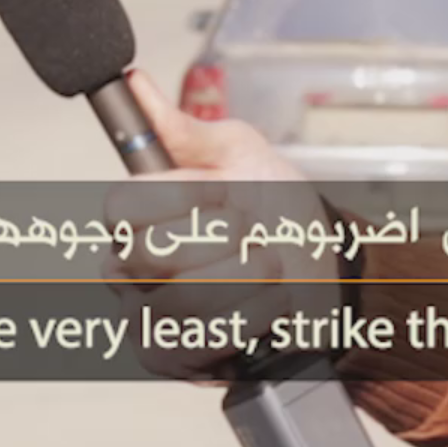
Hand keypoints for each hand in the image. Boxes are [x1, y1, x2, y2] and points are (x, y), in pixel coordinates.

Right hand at [99, 69, 339, 383]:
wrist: (328, 269)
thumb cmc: (276, 210)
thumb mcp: (240, 155)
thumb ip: (185, 128)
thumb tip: (135, 84)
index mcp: (137, 217)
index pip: (119, 208)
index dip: (176, 198)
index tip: (222, 190)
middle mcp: (130, 270)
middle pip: (146, 255)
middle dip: (219, 238)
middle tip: (251, 231)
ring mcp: (148, 320)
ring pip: (176, 303)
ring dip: (243, 279)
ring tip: (269, 268)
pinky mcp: (177, 362)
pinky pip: (200, 344)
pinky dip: (250, 317)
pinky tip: (270, 305)